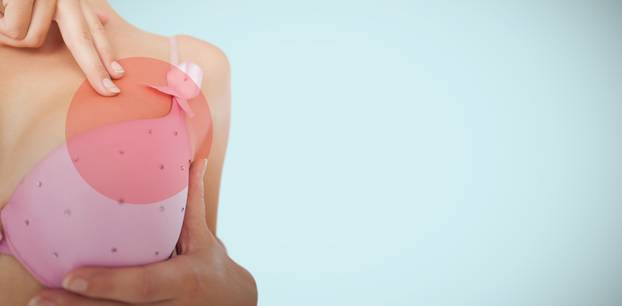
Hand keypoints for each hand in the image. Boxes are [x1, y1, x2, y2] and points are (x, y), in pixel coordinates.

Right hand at [0, 0, 123, 95]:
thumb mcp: (46, 3)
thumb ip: (75, 14)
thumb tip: (106, 21)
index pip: (93, 29)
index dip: (106, 54)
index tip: (118, 76)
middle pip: (81, 38)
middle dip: (94, 69)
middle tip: (110, 91)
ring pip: (33, 39)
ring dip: (11, 35)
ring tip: (2, 18)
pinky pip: (15, 31)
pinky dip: (0, 29)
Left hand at [27, 159, 257, 305]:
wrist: (231, 303)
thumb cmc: (212, 266)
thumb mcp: (204, 237)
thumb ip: (194, 202)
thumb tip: (197, 160)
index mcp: (182, 280)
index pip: (143, 284)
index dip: (108, 282)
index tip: (71, 276)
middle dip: (77, 305)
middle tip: (40, 297)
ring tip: (41, 302)